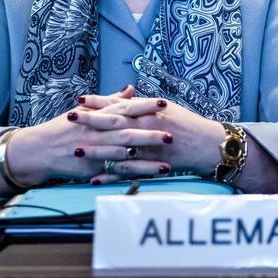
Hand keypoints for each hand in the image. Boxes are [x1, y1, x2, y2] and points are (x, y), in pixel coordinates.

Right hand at [5, 88, 173, 185]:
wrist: (38, 150)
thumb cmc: (63, 128)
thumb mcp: (85, 110)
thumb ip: (110, 101)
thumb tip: (130, 89)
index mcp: (97, 116)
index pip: (124, 109)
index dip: (143, 106)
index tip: (163, 103)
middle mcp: (97, 133)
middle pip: (126, 132)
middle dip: (150, 133)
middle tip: (171, 133)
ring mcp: (94, 152)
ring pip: (123, 156)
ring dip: (146, 158)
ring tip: (168, 159)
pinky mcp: (91, 170)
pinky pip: (115, 173)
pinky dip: (133, 174)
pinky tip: (150, 175)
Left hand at [75, 96, 223, 184]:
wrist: (208, 145)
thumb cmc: (189, 125)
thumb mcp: (167, 109)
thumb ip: (145, 105)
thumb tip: (127, 98)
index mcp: (150, 111)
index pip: (119, 104)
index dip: (99, 102)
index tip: (80, 100)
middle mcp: (147, 128)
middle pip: (113, 124)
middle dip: (90, 121)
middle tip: (69, 118)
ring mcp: (148, 148)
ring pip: (117, 149)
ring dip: (95, 150)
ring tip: (75, 150)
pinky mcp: (152, 165)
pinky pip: (128, 172)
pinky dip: (111, 176)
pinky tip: (94, 179)